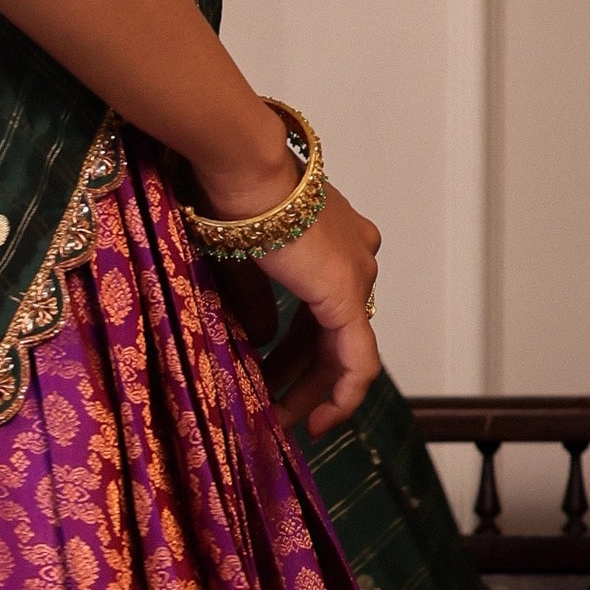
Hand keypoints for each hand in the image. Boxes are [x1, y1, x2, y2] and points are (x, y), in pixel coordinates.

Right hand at [248, 181, 382, 433]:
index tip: (270, 373)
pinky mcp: (348, 296)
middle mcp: (356, 255)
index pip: (324, 308)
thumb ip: (257, 304)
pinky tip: (320, 422)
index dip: (299, 349)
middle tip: (274, 411)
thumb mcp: (242, 260)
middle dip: (304, 378)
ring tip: (282, 421)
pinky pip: (358, 361)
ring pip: (347, 351)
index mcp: (334, 239)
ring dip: (314, 391)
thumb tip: (261, 340)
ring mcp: (357, 275)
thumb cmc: (231, 197)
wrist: (244, 168)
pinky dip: (342, 395)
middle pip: (335, 335)